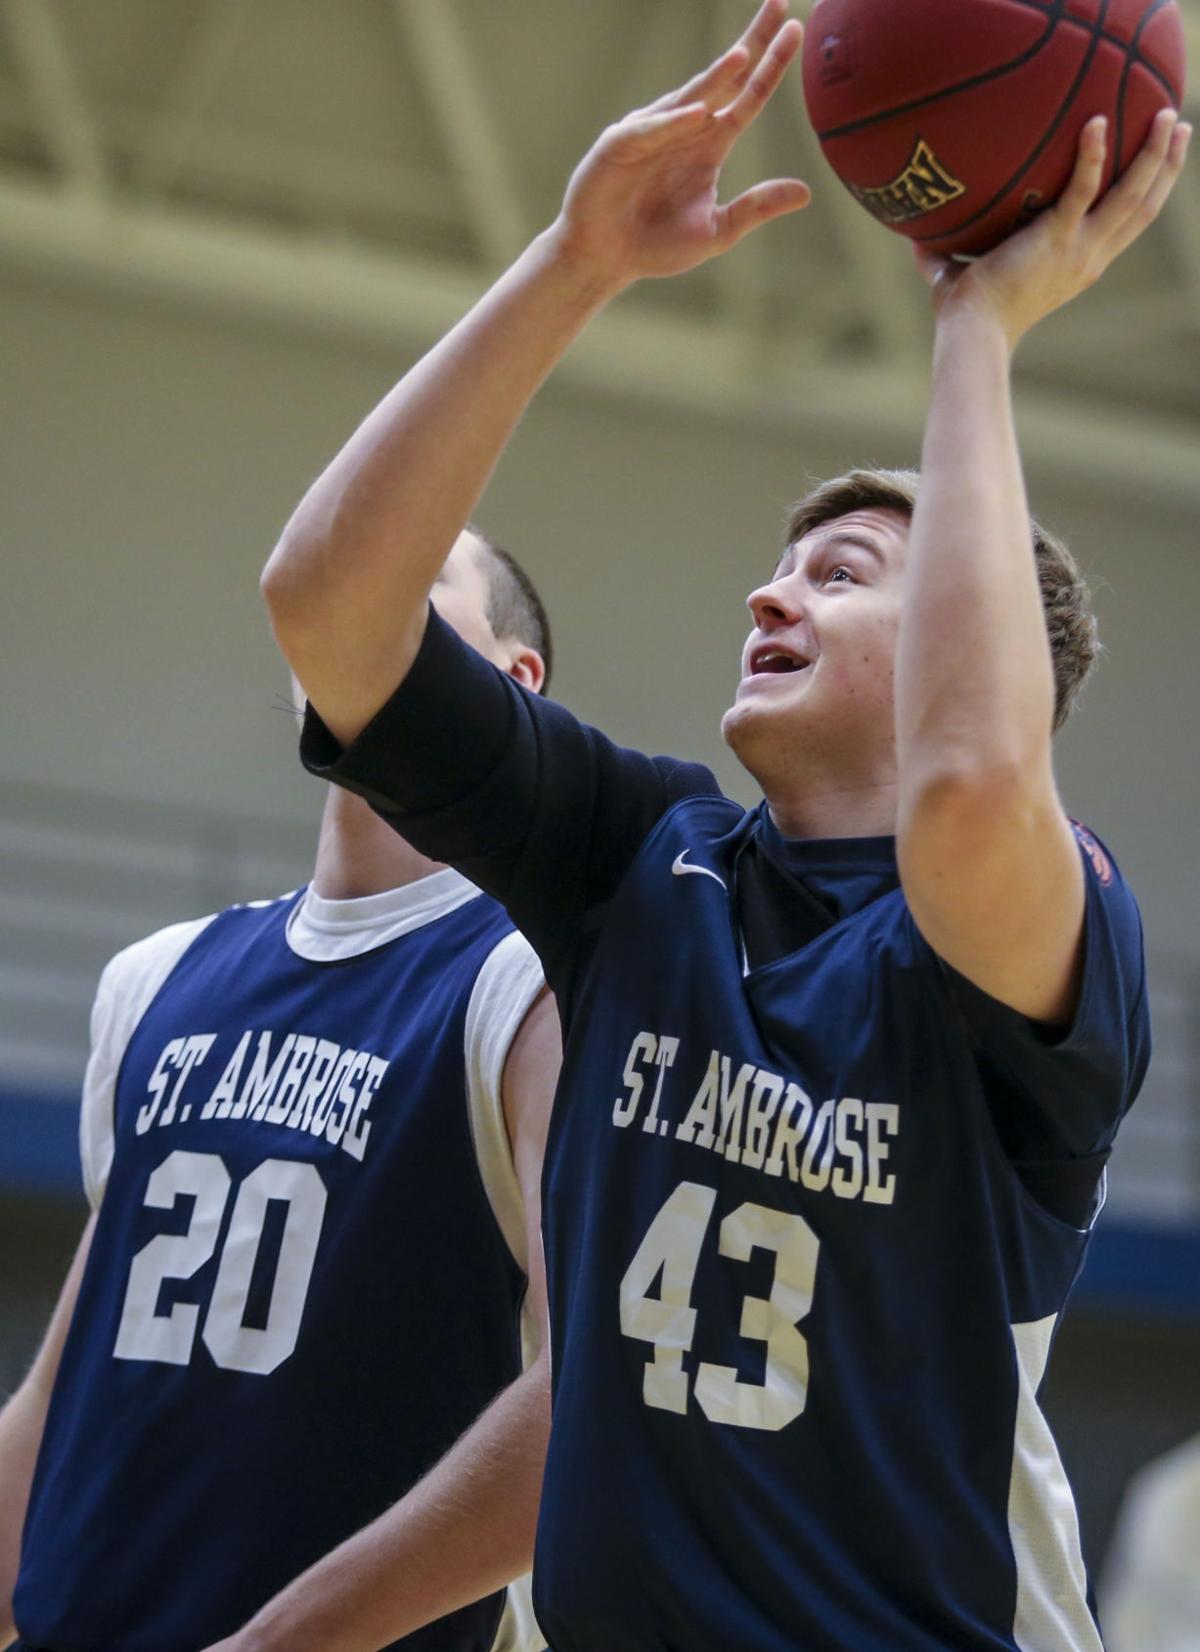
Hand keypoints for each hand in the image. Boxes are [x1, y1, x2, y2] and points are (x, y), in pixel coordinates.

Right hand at [547, 0, 809, 293]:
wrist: (604, 258)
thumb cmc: (656, 245)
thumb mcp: (716, 231)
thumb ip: (756, 208)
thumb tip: (805, 192)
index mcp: (709, 143)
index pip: (748, 96)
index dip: (772, 66)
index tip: (796, 31)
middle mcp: (684, 127)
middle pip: (724, 78)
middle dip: (752, 42)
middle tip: (780, 3)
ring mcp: (650, 132)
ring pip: (689, 97)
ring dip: (715, 76)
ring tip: (744, 55)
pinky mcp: (619, 148)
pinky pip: (650, 131)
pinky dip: (672, 124)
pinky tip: (699, 115)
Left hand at [915, 108, 1192, 350]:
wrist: (970, 335)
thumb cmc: (964, 315)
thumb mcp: (958, 277)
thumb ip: (943, 254)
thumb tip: (913, 235)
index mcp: (1078, 266)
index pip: (1123, 225)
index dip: (1146, 192)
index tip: (1157, 163)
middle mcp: (1088, 258)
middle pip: (1144, 207)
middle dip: (1166, 166)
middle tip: (1178, 126)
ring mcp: (1078, 250)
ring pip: (1133, 196)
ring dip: (1154, 155)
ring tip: (1166, 115)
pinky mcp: (1056, 240)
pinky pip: (1083, 189)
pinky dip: (1092, 155)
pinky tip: (1097, 120)